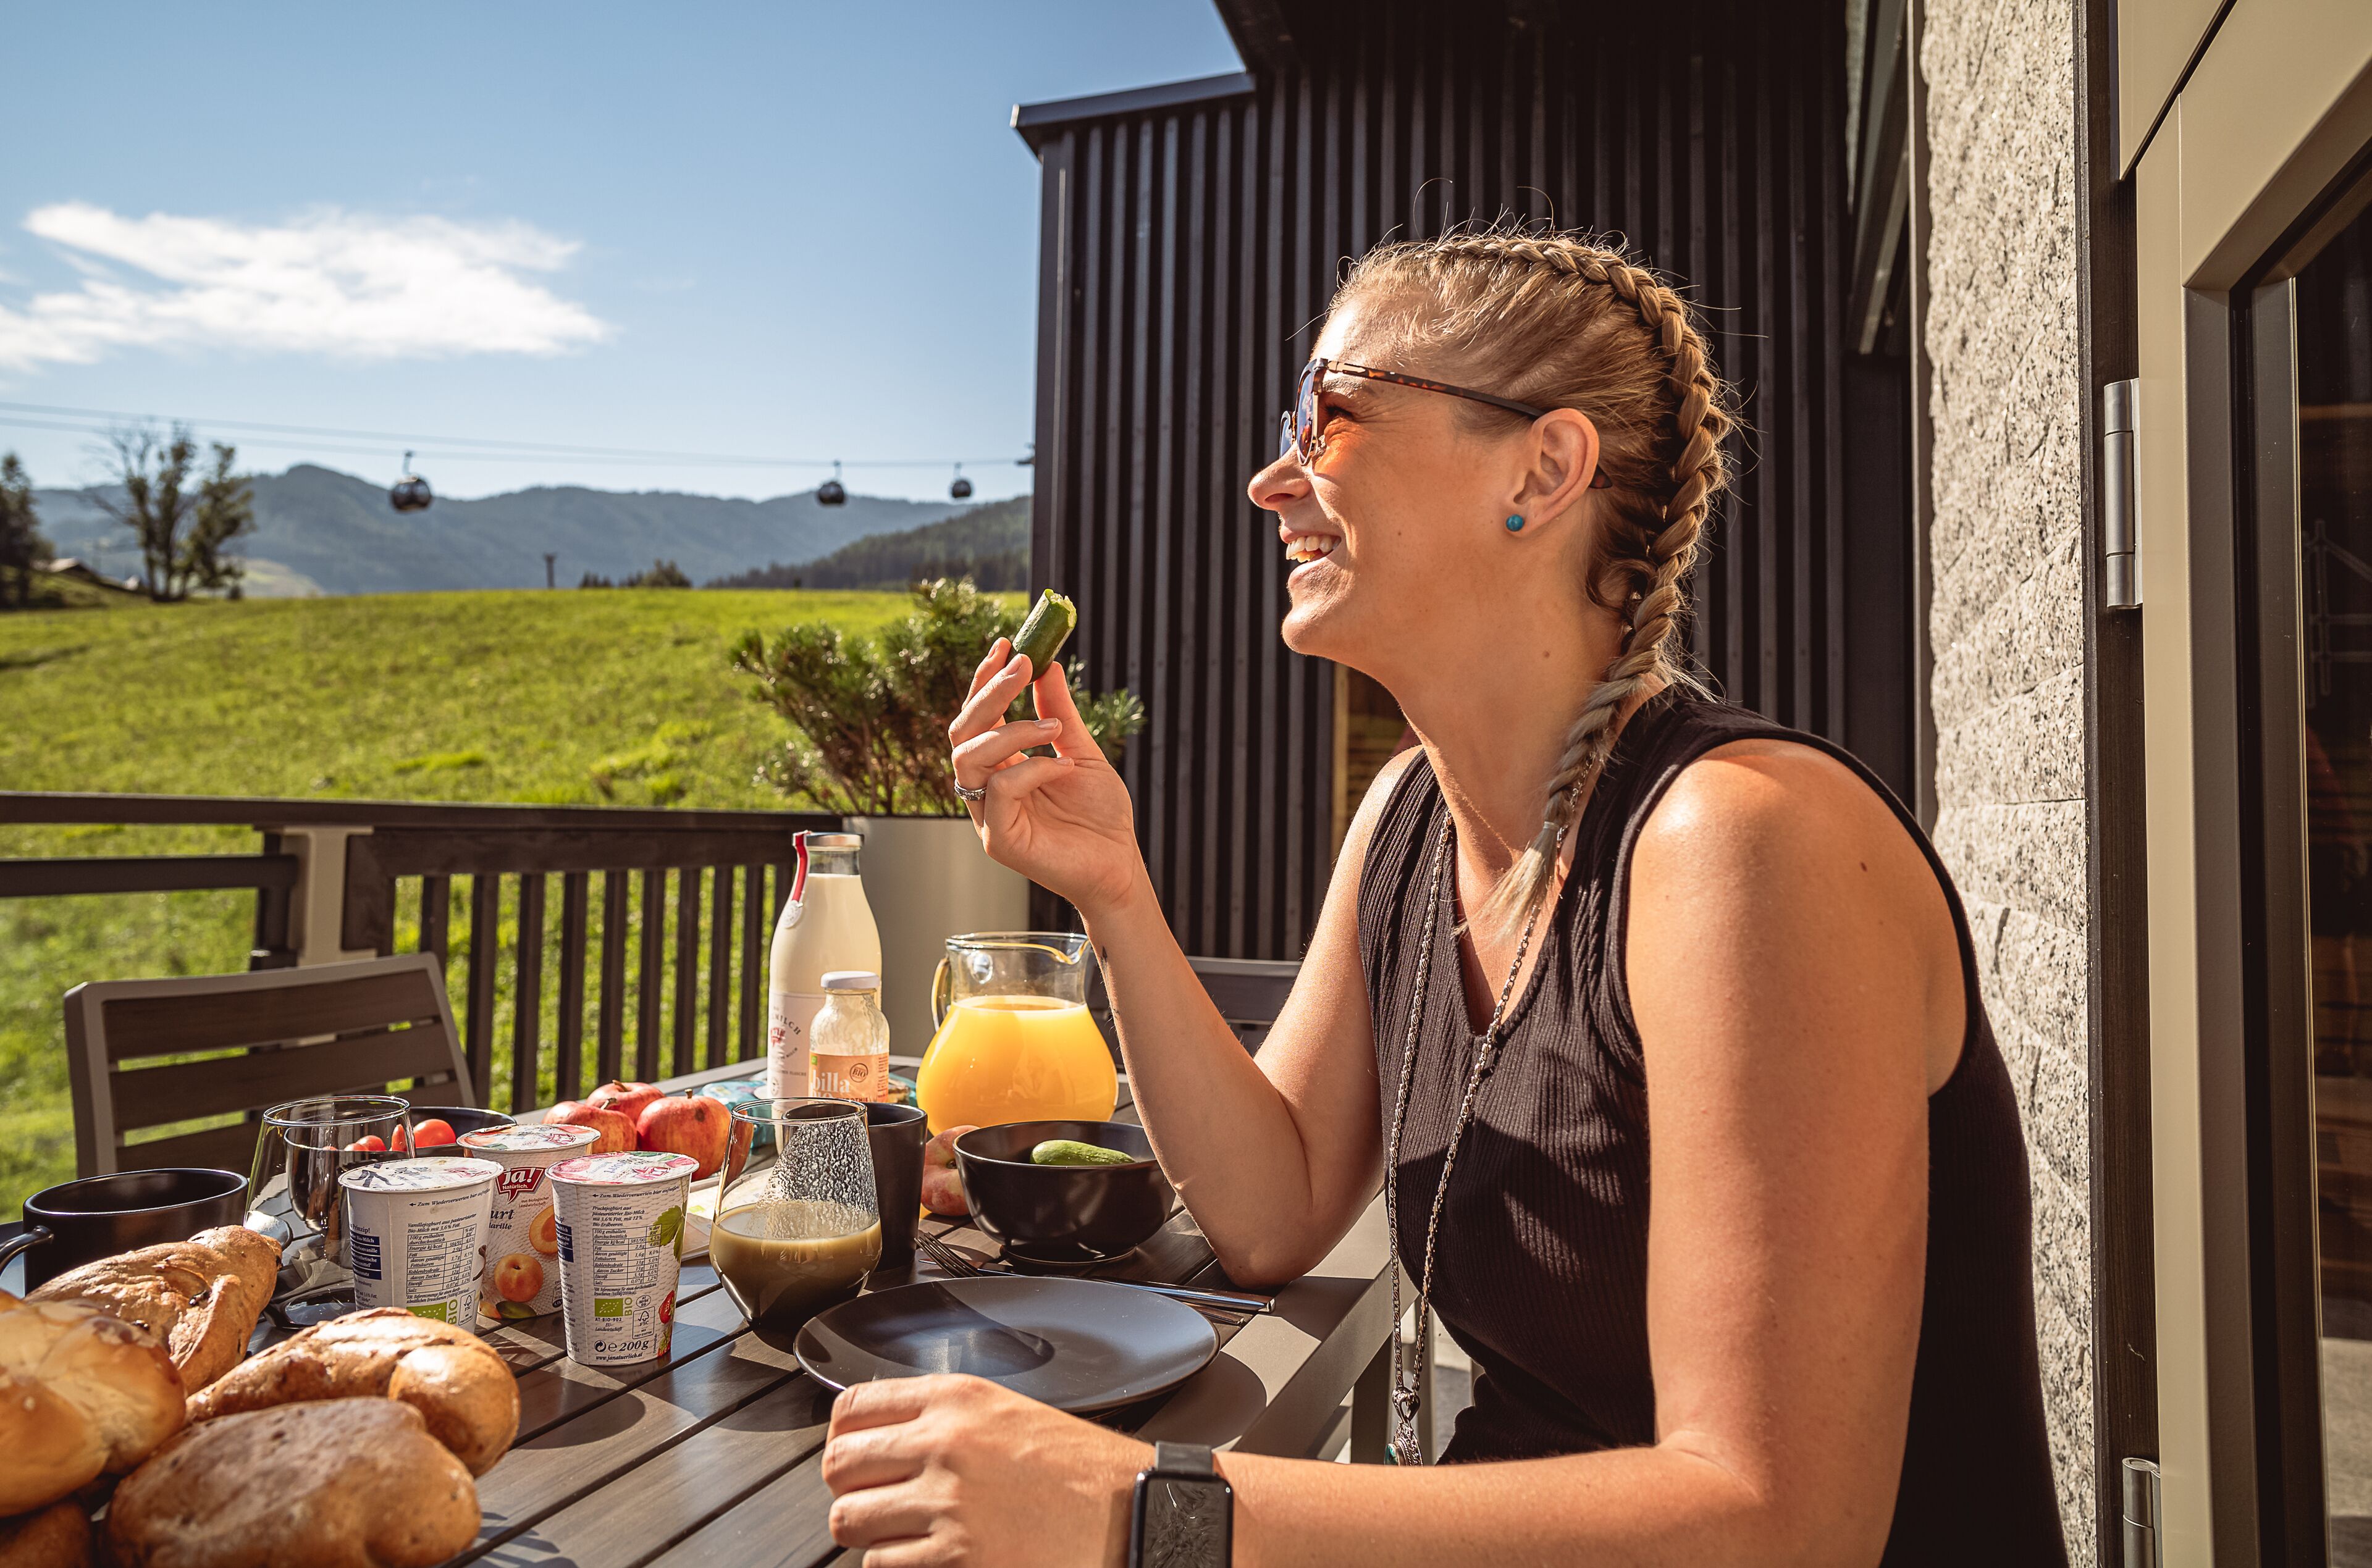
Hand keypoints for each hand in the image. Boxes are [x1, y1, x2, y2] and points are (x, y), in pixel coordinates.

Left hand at [823, 1374, 1149, 1566]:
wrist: (1129, 1511)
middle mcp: (944, 1443)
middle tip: (878, 1499)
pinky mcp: (954, 1557)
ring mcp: (946, 1502)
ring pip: (850, 1521)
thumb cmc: (1076, 1467)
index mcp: (956, 1398)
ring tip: (906, 1532)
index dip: (844, 1437)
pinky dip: (897, 1566)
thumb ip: (940, 1416)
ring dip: (870, 1532)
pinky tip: (929, 1556)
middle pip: (838, 1466)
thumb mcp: (1005, 1412)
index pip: (850, 1408)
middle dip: (851, 1488)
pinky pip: (882, 1565)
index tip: (857, 1455)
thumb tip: (879, 1437)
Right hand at [948, 639, 1147, 921]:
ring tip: (1054, 728)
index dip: (985, 680)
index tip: (1008, 645)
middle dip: (989, 692)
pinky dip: (1031, 769)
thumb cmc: (1100, 817)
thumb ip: (1060, 713)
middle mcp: (986, 789)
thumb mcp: (1082, 752)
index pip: (977, 717)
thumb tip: (1048, 667)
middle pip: (961, 732)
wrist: (1120, 864)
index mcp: (1001, 767)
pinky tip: (1063, 768)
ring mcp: (988, 815)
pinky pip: (999, 791)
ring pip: (969, 758)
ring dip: (1011, 729)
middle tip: (1024, 665)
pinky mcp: (999, 839)